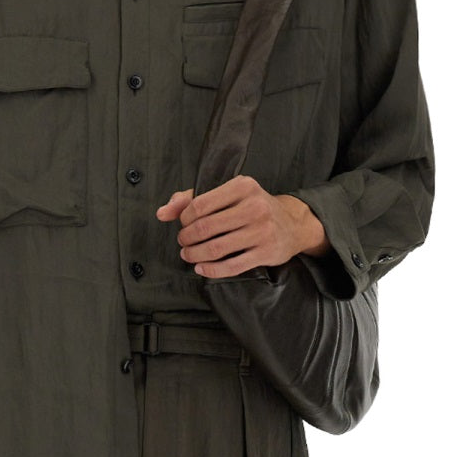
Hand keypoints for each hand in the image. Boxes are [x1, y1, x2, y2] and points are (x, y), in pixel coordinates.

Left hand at [155, 175, 330, 278]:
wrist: (293, 224)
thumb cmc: (253, 208)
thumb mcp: (228, 195)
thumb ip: (192, 199)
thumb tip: (162, 213)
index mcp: (243, 186)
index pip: (200, 204)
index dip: (184, 218)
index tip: (183, 224)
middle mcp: (255, 206)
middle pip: (205, 227)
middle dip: (187, 238)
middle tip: (183, 242)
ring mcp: (262, 231)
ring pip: (216, 248)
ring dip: (195, 255)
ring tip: (188, 255)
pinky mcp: (266, 252)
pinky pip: (231, 266)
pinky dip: (211, 270)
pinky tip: (201, 268)